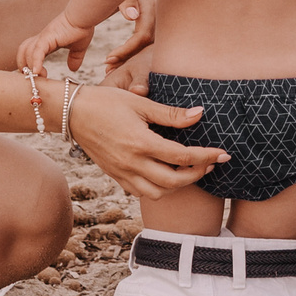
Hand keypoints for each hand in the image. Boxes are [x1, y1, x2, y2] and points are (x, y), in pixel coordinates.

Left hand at [16, 14, 92, 75]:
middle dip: (23, 65)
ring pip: (27, 52)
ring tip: (38, 78)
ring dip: (30, 67)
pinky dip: (35, 62)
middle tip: (32, 79)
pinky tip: (38, 72)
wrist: (84, 17)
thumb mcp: (78, 48)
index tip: (36, 76)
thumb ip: (75, 58)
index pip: (30, 52)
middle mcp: (41, 39)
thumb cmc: (81, 28)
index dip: (29, 64)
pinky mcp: (47, 37)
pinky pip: (37, 51)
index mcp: (47, 41)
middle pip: (23, 51)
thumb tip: (73, 69)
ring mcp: (43, 37)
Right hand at [68, 84, 226, 201]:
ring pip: (157, 193)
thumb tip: (199, 115)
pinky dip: (157, 188)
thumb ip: (170, 114)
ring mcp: (122, 172)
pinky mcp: (115, 175)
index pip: (182, 156)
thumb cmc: (106, 102)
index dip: (207, 157)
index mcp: (141, 143)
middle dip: (196, 175)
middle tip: (209, 164)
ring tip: (188, 170)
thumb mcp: (140, 103)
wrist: (72, 112)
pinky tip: (164, 174)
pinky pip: (140, 192)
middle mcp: (132, 163)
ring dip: (177, 186)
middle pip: (173, 182)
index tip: (223, 154)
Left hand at [102, 0, 155, 71]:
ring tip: (110, 66)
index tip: (107, 59)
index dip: (127, 50)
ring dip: (129, 55)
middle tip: (107, 68)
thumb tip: (133, 17)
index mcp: (151, 2)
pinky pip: (144, 36)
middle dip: (128, 57)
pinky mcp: (153, 16)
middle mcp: (158, 10)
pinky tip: (117, 56)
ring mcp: (158, 14)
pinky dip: (132, 48)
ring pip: (146, 42)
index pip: (143, 34)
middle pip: (146, 43)